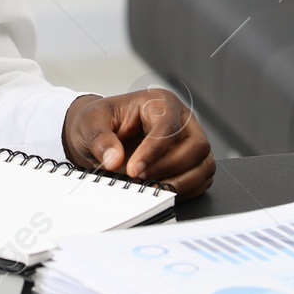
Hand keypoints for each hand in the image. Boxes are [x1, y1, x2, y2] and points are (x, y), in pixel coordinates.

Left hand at [61, 89, 215, 199]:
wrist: (99, 134)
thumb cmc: (101, 121)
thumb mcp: (90, 123)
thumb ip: (100, 138)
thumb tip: (113, 158)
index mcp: (160, 102)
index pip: (168, 126)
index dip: (153, 151)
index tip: (134, 169)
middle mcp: (181, 120)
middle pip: (197, 145)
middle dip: (170, 167)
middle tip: (142, 180)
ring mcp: (189, 141)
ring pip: (204, 164)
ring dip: (180, 182)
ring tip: (151, 188)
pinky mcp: (191, 162)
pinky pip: (201, 180)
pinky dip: (184, 191)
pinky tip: (161, 191)